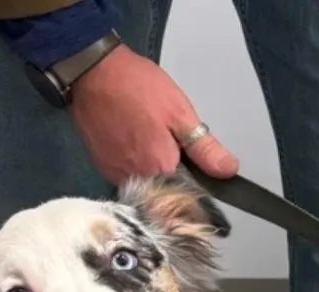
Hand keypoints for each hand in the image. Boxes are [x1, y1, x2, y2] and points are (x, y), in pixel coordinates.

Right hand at [69, 44, 238, 183]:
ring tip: (147, 135)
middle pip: (165, 189)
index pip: (187, 193)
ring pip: (145, 183)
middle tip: (164, 137)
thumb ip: (204, 148)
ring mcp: (116, 177)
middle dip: (172, 170)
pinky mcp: (103, 168)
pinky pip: (127, 175)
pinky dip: (134, 163)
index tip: (191, 161)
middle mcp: (137, 182)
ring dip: (152, 167)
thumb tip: (228, 171)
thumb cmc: (136, 87)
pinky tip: (133, 140)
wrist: (90, 72)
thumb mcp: (179, 113)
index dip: (194, 179)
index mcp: (160, 171)